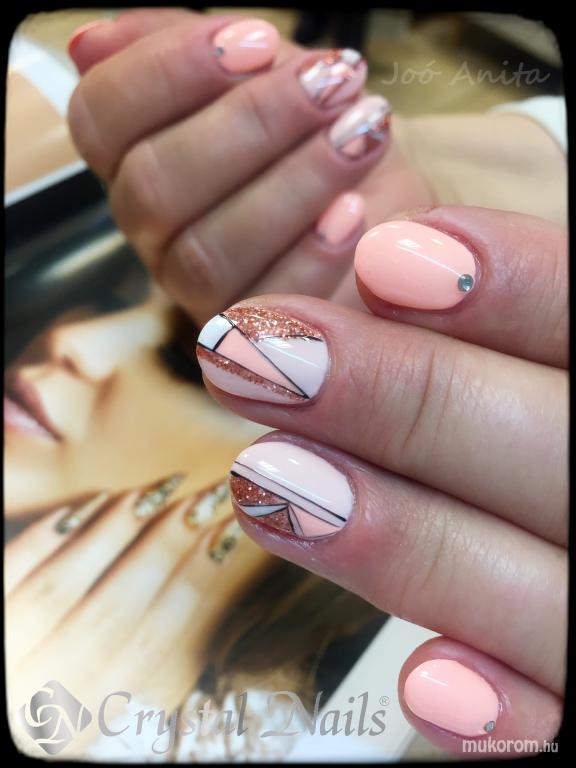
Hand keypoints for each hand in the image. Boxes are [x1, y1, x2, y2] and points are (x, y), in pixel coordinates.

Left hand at [6, 478, 268, 757]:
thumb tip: (210, 602)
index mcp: (83, 721)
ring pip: (61, 588)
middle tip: (206, 499)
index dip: (194, 586)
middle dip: (166, 549)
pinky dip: (51, 534)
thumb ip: (143, 670)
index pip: (152, 646)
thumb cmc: (48, 709)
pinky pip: (11, 572)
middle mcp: (38, 698)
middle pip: (114, 613)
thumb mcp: (96, 708)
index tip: (227, 535)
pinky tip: (91, 501)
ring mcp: (0, 659)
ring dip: (116, 533)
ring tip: (157, 491)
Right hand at [67, 10, 412, 324]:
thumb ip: (192, 51)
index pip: (100, 118)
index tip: (256, 41)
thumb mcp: (272, 73)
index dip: (166, 73)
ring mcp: (197, 293)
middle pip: (152, 186)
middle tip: (331, 83)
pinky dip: (312, 255)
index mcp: (140, 157)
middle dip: (249, 125)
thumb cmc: (326, 132)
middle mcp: (155, 231)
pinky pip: (262, 312)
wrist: (391, 206)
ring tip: (362, 132)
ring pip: (204, 251)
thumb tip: (92, 42)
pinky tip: (357, 210)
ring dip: (291, 184)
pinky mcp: (251, 343)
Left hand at [194, 205, 566, 753]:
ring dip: (399, 536)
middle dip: (396, 395)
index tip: (383, 260)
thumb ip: (506, 330)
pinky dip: (500, 711)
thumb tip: (389, 262)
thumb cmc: (553, 426)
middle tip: (249, 350)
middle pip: (550, 448)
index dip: (512, 289)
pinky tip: (422, 679)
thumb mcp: (544, 367)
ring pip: (538, 590)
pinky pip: (563, 723)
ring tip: (262, 476)